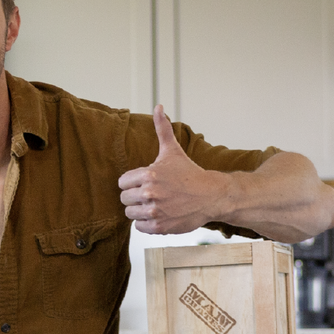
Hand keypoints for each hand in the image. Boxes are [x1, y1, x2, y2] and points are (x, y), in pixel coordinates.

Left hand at [118, 106, 233, 234]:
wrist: (211, 196)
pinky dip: (146, 223)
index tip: (145, 182)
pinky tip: (159, 214)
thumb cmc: (189, 173)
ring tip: (155, 204)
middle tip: (150, 194)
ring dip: (140, 210)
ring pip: (130, 213)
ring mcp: (155, 211)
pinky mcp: (159, 227)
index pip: (122, 183)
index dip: (132, 182)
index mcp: (149, 174)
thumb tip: (158, 106)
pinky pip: (139, 227)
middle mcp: (150, 193)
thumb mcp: (172, 151)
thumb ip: (162, 129)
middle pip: (124, 199)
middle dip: (135, 196)